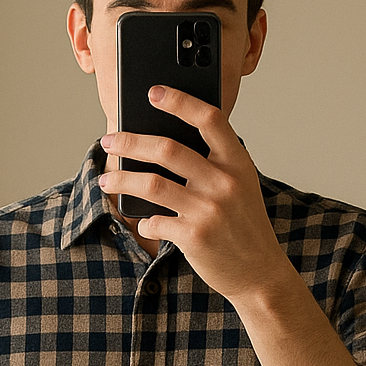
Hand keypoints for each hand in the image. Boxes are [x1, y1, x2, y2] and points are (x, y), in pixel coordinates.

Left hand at [98, 86, 290, 304]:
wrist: (260, 273)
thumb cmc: (244, 226)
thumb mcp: (241, 187)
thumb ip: (214, 164)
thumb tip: (161, 145)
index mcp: (238, 163)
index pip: (209, 119)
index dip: (180, 101)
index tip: (153, 92)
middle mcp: (225, 183)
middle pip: (167, 149)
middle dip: (130, 142)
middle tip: (109, 141)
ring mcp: (209, 211)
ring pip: (152, 185)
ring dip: (122, 180)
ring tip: (106, 181)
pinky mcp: (195, 237)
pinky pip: (156, 222)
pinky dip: (145, 222)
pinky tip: (146, 223)